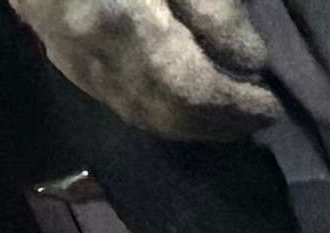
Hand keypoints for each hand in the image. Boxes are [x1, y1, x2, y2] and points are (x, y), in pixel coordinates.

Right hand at [14, 0, 278, 135]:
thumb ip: (215, 11)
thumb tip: (248, 64)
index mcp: (118, 23)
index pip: (190, 90)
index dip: (235, 106)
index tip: (271, 106)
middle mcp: (87, 51)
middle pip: (165, 112)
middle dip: (218, 123)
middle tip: (259, 118)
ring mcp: (66, 53)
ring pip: (138, 112)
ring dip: (191, 124)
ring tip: (231, 118)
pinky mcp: (58, 49)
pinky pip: (114, 97)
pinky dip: (157, 110)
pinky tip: (183, 104)